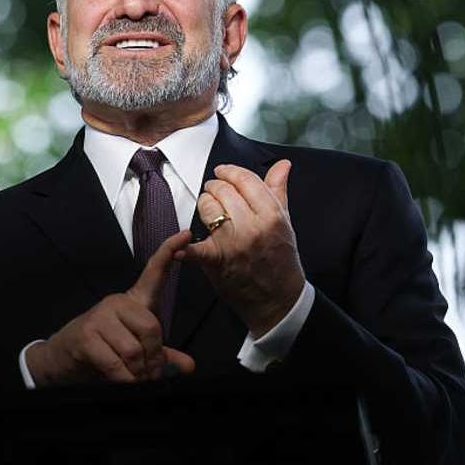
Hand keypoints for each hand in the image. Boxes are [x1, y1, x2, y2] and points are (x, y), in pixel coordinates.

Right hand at [26, 231, 195, 385]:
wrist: (60, 359)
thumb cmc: (102, 350)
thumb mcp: (135, 350)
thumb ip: (161, 355)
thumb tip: (189, 365)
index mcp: (132, 301)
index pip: (154, 273)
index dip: (169, 252)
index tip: (186, 234)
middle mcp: (117, 303)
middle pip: (151, 328)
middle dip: (155, 358)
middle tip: (152, 375)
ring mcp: (99, 318)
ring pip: (135, 350)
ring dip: (140, 373)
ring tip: (137, 381)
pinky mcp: (87, 338)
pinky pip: (116, 364)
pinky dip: (125, 380)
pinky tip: (124, 383)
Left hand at [176, 160, 304, 337]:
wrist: (278, 300)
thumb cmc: (281, 260)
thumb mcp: (285, 223)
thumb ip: (279, 191)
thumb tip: (283, 165)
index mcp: (272, 215)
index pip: (245, 180)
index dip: (229, 172)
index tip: (223, 172)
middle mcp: (253, 227)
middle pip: (223, 191)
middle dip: (215, 187)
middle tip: (215, 191)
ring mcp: (234, 244)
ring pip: (208, 208)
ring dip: (205, 205)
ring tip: (210, 210)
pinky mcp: (218, 261)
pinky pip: (196, 249)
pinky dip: (185, 249)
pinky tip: (179, 248)